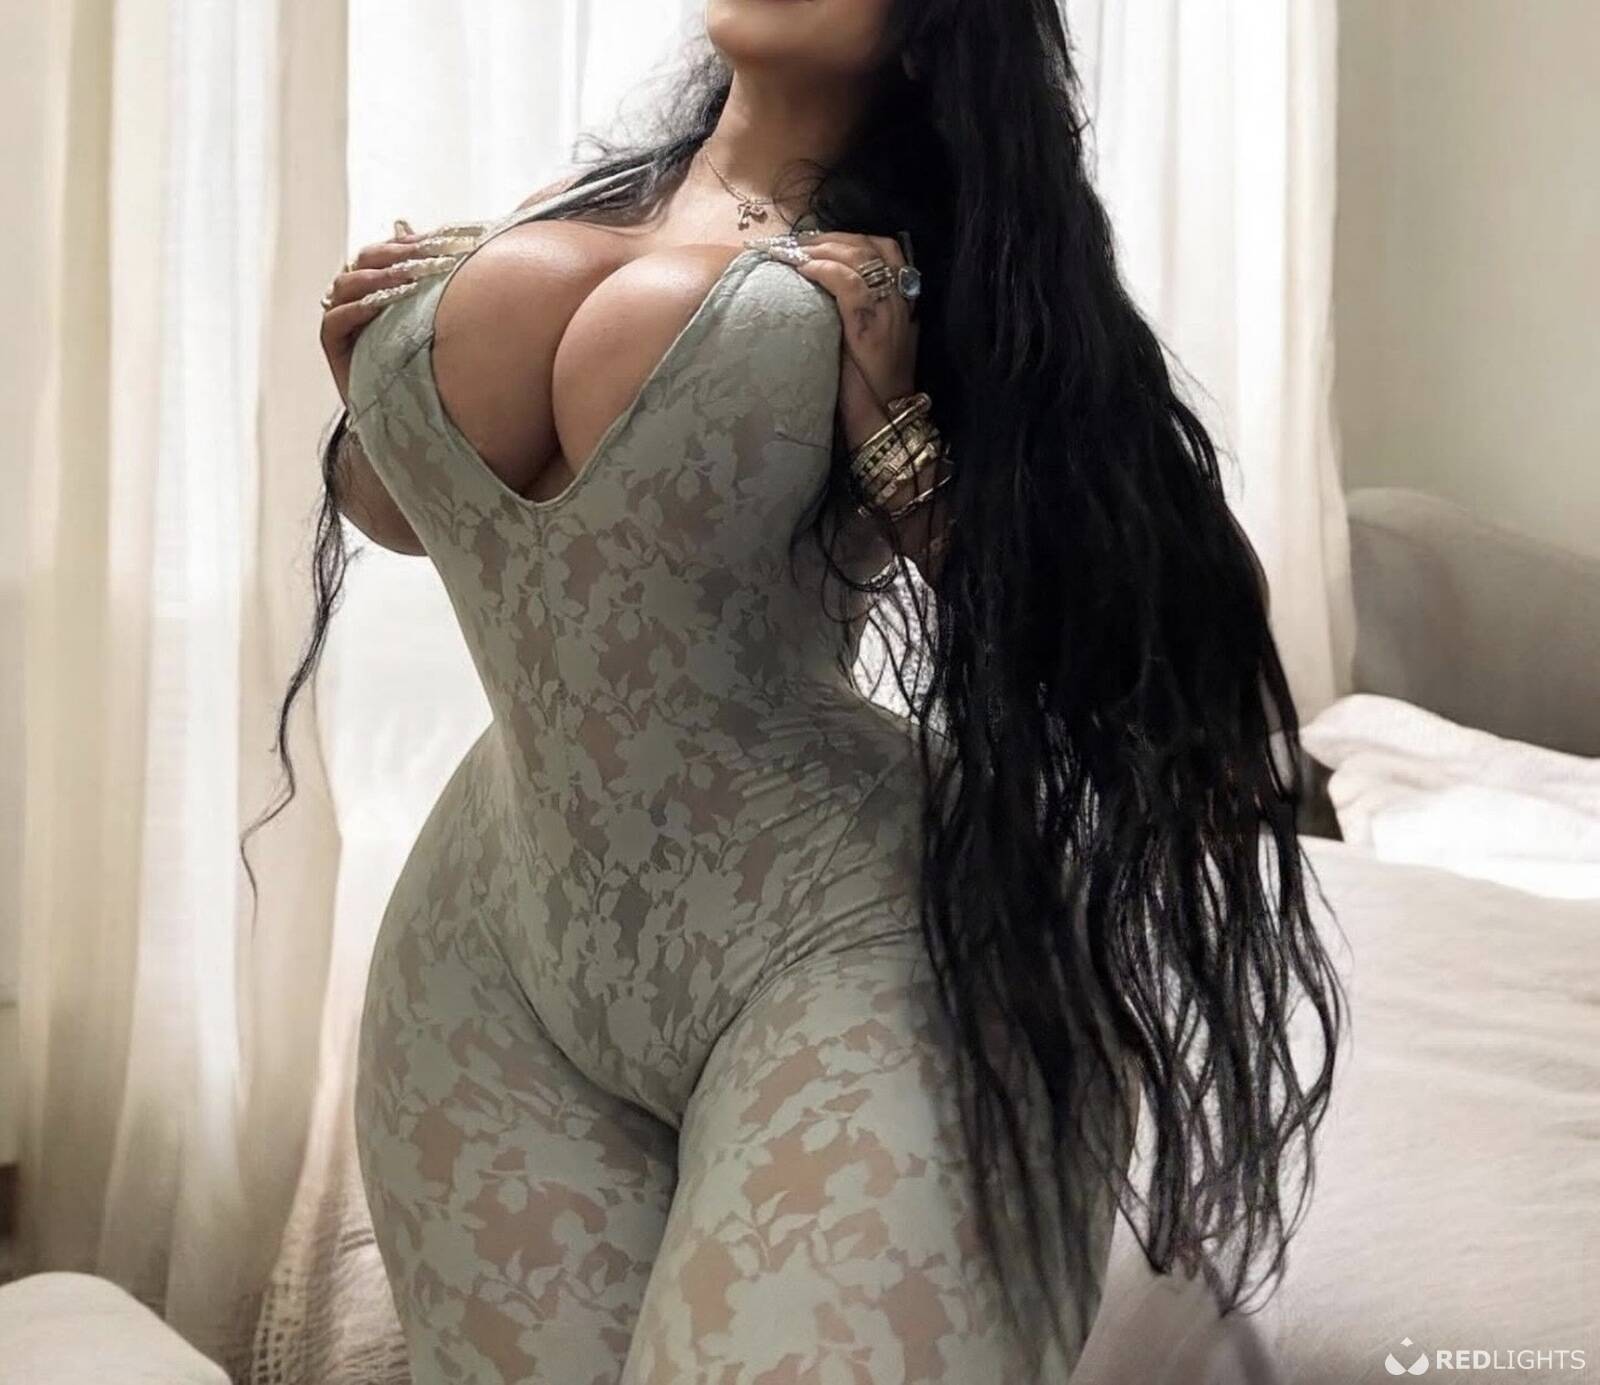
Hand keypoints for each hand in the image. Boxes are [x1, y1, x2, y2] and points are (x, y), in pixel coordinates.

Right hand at [318, 219, 484, 402]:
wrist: (412, 412)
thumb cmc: (424, 361)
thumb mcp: (434, 317)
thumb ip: (432, 280)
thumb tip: (439, 245)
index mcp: (382, 281)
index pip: (390, 249)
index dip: (413, 241)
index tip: (443, 239)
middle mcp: (359, 294)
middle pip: (368, 259)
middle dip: (399, 253)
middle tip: (429, 254)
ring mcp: (343, 317)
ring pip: (349, 284)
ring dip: (379, 277)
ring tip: (408, 276)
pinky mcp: (333, 344)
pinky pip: (336, 319)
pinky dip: (357, 308)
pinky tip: (381, 304)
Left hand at [753, 231, 918, 447]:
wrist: (884, 425)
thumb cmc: (868, 391)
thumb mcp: (865, 342)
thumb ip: (855, 313)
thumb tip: (818, 290)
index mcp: (903, 301)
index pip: (883, 247)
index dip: (846, 238)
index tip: (812, 241)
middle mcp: (900, 300)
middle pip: (867, 244)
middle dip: (827, 238)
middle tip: (791, 243)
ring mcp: (889, 312)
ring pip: (857, 257)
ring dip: (818, 249)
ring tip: (788, 252)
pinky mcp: (871, 327)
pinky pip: (847, 282)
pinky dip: (822, 269)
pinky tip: (800, 269)